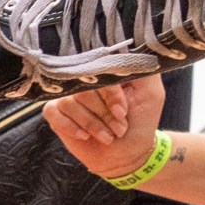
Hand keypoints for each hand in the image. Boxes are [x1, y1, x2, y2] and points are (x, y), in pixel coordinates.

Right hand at [43, 79, 162, 180]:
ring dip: (92, 125)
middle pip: (84, 89)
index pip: (100, 71)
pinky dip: (71, 126)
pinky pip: (53, 112)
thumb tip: (131, 49)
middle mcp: (85, 80)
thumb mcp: (151, 92)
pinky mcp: (55, 112)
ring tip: (107, 136)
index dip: (110, 94)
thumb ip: (143, 69)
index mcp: (106, 72)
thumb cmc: (140, 122)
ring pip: (70, 103)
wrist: (127, 154)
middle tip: (118, 129)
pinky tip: (84, 136)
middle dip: (103, 114)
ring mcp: (69, 95)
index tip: (122, 112)